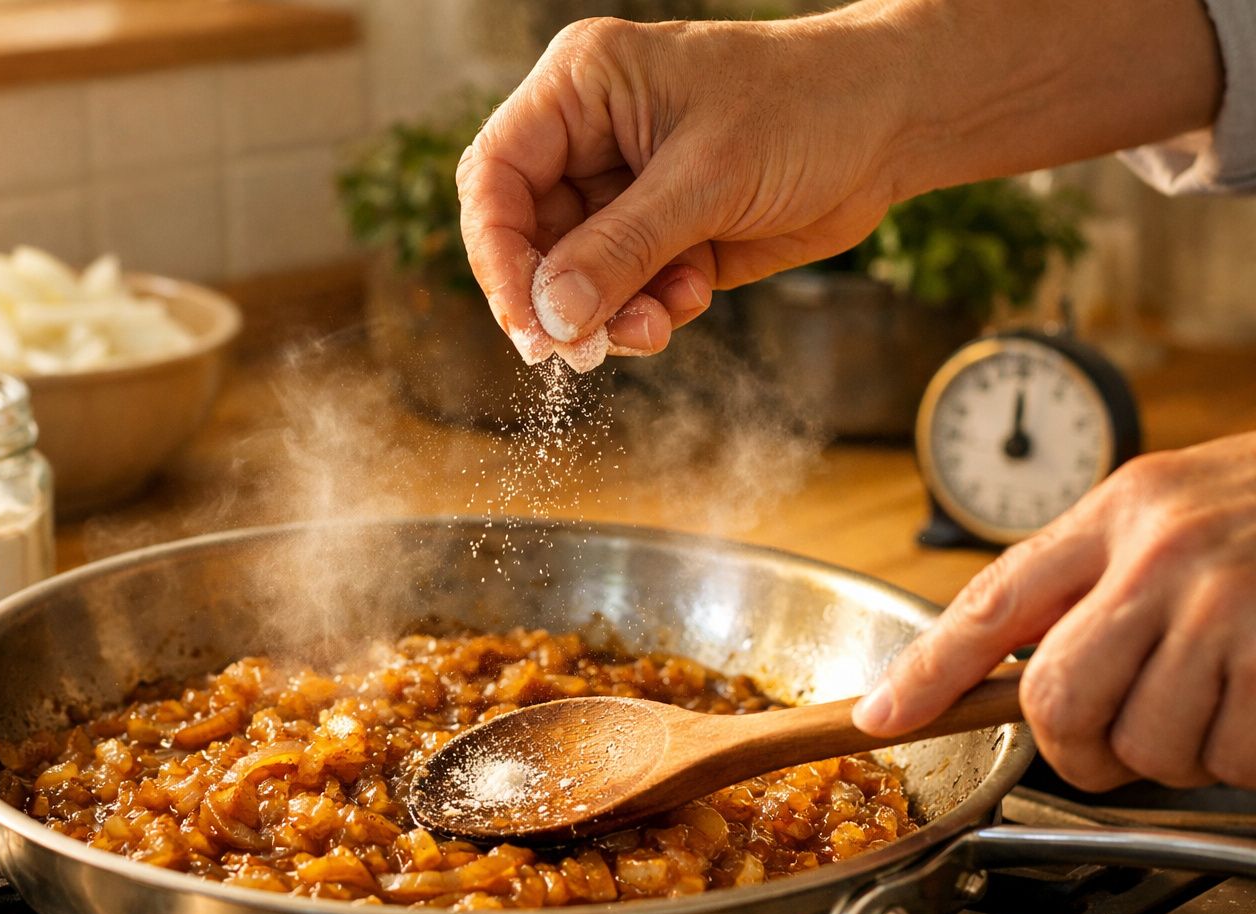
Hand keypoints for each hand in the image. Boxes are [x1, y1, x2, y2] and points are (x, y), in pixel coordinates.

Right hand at [456, 14, 908, 362]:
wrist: (892, 123)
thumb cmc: (807, 106)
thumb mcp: (708, 176)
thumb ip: (622, 249)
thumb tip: (550, 317)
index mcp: (580, 89)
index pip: (496, 176)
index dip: (497, 254)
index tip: (525, 321)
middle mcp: (589, 138)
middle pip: (527, 236)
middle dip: (557, 297)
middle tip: (582, 349)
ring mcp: (625, 191)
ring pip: (575, 277)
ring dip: (608, 314)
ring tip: (656, 325)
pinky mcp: (661, 236)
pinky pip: (623, 293)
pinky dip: (647, 312)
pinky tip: (690, 297)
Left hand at [854, 432, 1255, 790]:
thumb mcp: (1171, 505)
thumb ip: (1095, 571)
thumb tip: (1014, 660)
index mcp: (1120, 510)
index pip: (991, 601)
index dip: (925, 672)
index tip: (881, 718)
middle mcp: (1164, 553)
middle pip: (1058, 700)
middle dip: (1078, 749)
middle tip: (1114, 744)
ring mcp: (1232, 604)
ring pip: (1149, 745)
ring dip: (1181, 756)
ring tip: (1220, 701)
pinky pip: (1235, 760)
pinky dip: (1247, 761)